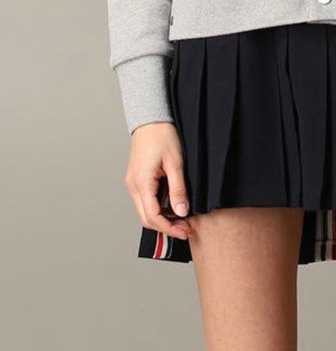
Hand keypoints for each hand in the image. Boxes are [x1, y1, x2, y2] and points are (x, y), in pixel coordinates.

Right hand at [124, 122, 192, 239]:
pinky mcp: (136, 179)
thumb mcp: (175, 163)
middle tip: (187, 228)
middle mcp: (133, 186)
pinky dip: (158, 208)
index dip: (170, 228)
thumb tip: (181, 212)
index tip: (186, 231)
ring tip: (183, 219)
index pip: (153, 217)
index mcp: (142, 183)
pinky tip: (172, 206)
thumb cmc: (162, 135)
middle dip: (167, 227)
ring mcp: (133, 183)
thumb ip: (178, 189)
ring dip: (162, 218)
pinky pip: (145, 200)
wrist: (150, 119)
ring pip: (145, 211)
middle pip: (147, 218)